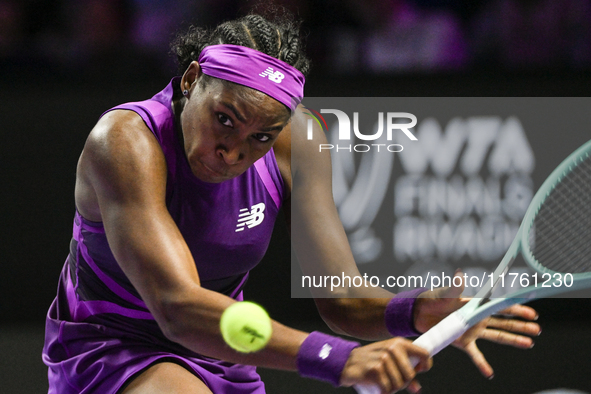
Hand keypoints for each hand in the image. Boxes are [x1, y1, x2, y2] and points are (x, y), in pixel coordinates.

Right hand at [340, 337, 431, 393]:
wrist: (346, 362)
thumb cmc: (370, 361)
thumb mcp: (388, 360)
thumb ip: (403, 370)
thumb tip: (417, 388)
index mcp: (398, 343)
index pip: (424, 353)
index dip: (425, 365)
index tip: (418, 370)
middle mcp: (392, 349)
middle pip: (410, 375)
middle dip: (403, 383)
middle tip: (392, 380)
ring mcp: (383, 359)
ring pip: (399, 385)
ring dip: (391, 388)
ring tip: (382, 381)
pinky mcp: (375, 370)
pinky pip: (387, 389)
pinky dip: (383, 392)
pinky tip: (377, 387)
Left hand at [413, 271, 540, 378]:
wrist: (418, 313)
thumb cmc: (433, 299)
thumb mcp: (444, 294)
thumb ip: (454, 287)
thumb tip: (459, 275)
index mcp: (476, 305)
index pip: (500, 307)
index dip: (516, 309)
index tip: (532, 312)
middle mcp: (478, 318)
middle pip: (504, 322)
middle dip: (521, 325)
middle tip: (537, 328)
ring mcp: (472, 331)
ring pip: (498, 336)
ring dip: (514, 340)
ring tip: (530, 343)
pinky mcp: (463, 342)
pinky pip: (476, 354)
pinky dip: (482, 364)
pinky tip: (490, 373)